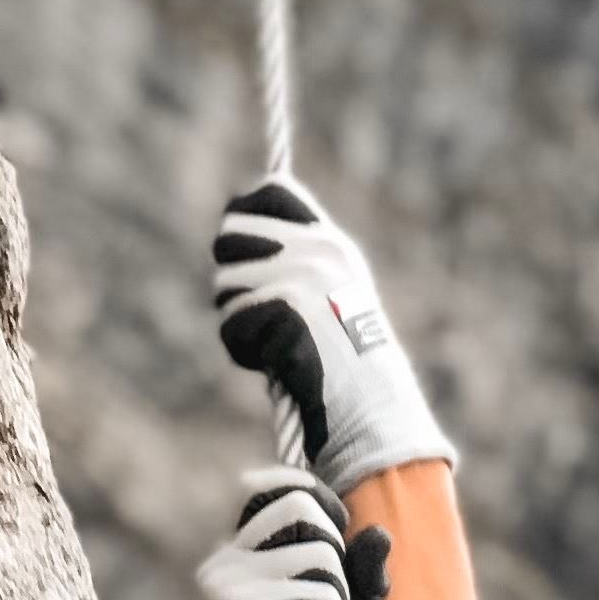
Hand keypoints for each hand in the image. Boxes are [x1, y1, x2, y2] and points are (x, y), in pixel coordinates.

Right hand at [167, 466, 391, 599]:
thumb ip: (360, 581)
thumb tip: (378, 534)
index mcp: (239, 552)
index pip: (277, 485)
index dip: (320, 504)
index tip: (334, 550)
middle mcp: (227, 558)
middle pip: (304, 506)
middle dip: (336, 555)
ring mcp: (228, 582)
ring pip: (319, 553)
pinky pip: (318, 596)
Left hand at [210, 180, 454, 496]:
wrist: (373, 409)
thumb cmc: (349, 368)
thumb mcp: (334, 300)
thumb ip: (297, 264)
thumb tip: (235, 235)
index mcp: (328, 242)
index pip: (268, 191)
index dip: (243, 217)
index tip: (243, 253)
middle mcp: (315, 248)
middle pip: (230, 232)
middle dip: (231, 276)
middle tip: (254, 311)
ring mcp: (302, 274)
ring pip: (225, 282)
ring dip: (238, 321)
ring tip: (273, 347)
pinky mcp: (287, 307)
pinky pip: (232, 324)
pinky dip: (244, 352)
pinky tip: (274, 365)